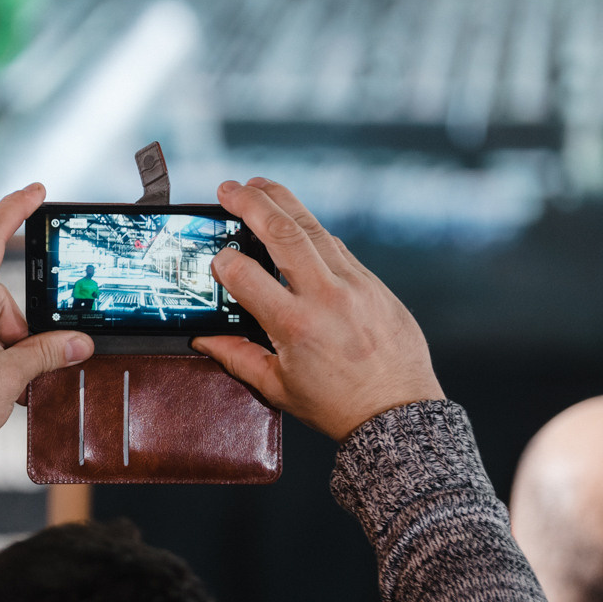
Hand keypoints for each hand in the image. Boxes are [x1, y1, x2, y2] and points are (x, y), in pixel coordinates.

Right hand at [192, 178, 443, 440]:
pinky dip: (313, 232)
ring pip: (315, 230)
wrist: (398, 414)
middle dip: (252, 203)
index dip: (223, 262)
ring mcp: (356, 286)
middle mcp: (327, 297)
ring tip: (260, 187)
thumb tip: (205, 338)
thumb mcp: (277, 386)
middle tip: (229, 188)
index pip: (246, 275)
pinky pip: (339, 248)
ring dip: (284, 203)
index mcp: (295, 325)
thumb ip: (237, 356)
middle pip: (284, 232)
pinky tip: (297, 225)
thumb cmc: (337, 406)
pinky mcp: (375, 285)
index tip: (216, 258)